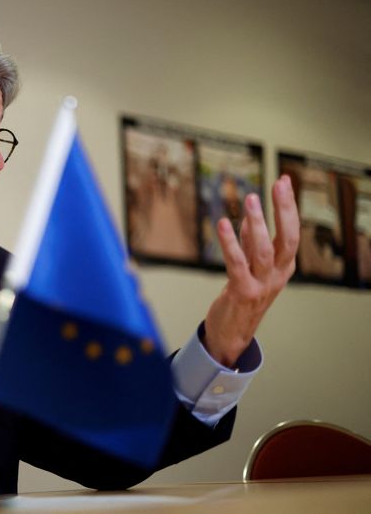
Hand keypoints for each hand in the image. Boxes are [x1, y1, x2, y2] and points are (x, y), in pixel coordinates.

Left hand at [203, 175, 298, 366]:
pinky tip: (223, 224)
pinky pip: (237, 264)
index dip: (288, 207)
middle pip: (288, 238)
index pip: (292, 232)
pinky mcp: (242, 292)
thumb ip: (251, 245)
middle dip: (284, 210)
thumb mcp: (251, 268)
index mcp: (283, 267)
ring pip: (264, 250)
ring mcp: (262, 285)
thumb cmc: (241, 297)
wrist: (231, 334)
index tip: (283, 181)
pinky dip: (231, 243)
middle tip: (278, 184)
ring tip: (251, 199)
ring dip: (258, 223)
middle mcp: (277, 275)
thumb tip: (252, 219)